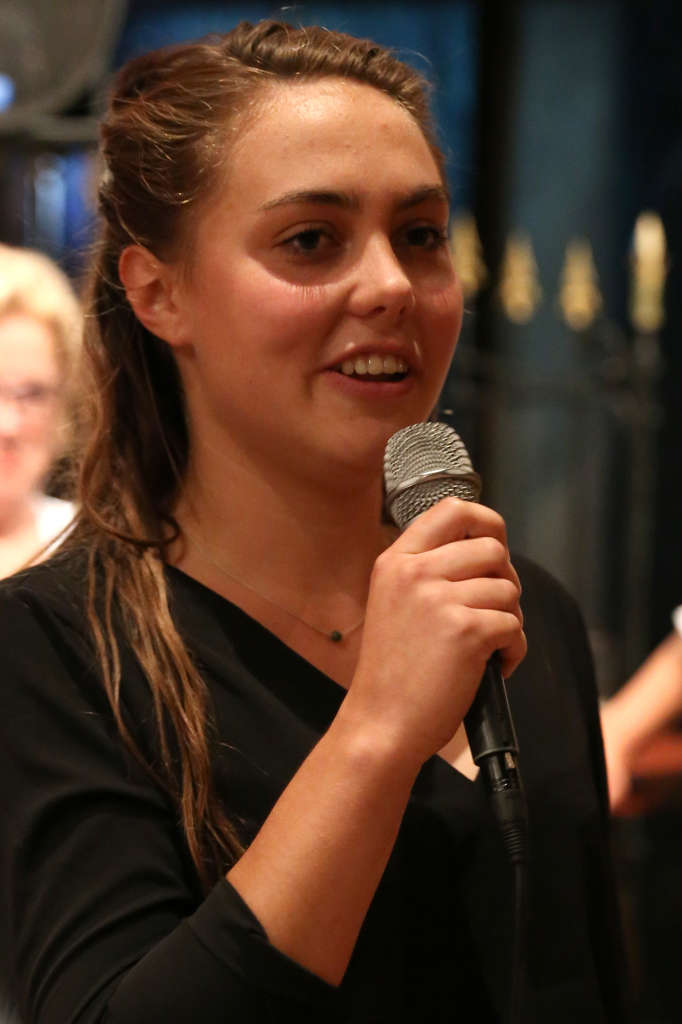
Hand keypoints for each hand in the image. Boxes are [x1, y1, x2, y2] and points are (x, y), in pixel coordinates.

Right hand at [343, 496, 526, 766]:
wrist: (381, 724)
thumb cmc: (395, 672)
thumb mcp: (395, 604)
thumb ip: (429, 572)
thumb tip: (491, 549)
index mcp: (396, 561)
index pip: (451, 510)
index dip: (485, 521)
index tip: (494, 546)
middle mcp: (415, 572)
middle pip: (491, 547)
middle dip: (505, 579)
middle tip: (493, 612)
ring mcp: (439, 599)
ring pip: (508, 588)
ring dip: (509, 620)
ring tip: (488, 648)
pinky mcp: (465, 631)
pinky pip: (514, 625)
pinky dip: (514, 650)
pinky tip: (494, 667)